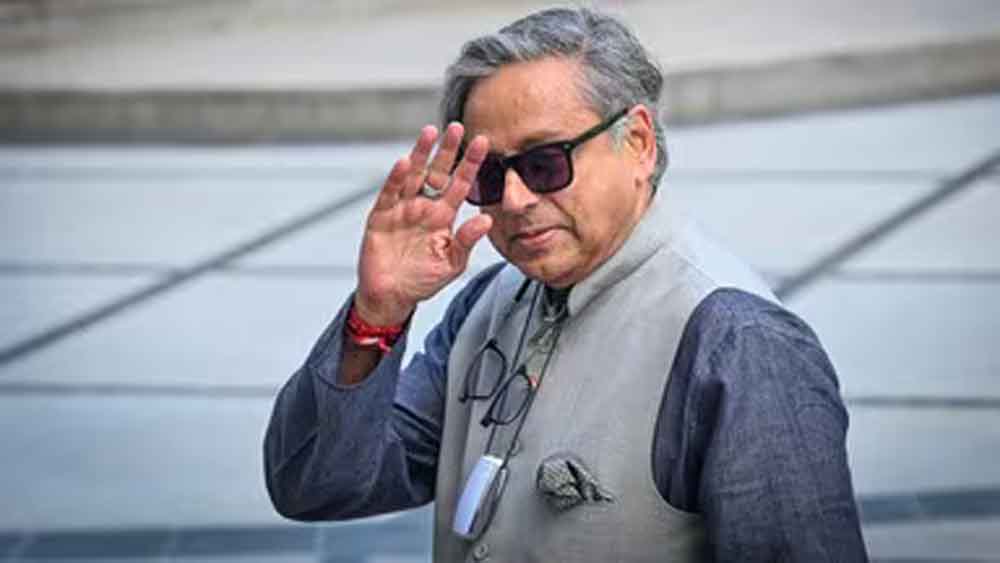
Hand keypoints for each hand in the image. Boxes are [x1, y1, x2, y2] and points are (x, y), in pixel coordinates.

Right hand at [354, 123, 492, 325]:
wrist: (392, 296)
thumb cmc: (423, 280)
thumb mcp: (452, 263)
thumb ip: (467, 240)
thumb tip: (486, 220)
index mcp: (444, 216)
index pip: (461, 184)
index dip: (471, 164)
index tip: (484, 143)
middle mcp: (424, 207)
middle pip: (437, 172)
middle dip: (447, 150)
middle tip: (457, 127)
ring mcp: (402, 209)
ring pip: (414, 175)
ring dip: (421, 154)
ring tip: (430, 132)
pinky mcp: (381, 216)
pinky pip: (390, 194)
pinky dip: (396, 179)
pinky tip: (404, 163)